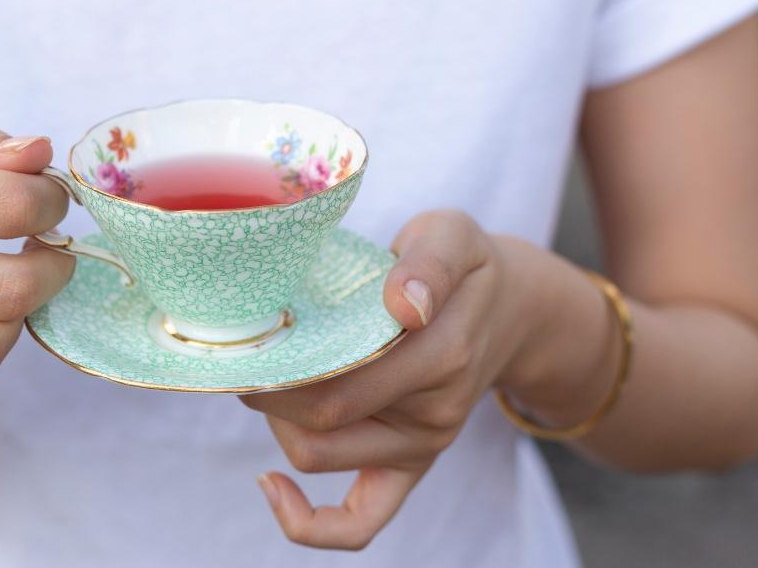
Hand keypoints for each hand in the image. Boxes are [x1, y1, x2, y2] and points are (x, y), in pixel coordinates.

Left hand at [241, 210, 537, 549]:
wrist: (510, 310)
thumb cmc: (464, 267)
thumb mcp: (454, 235)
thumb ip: (431, 260)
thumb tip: (405, 304)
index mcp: (442, 354)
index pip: (340, 380)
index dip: (279, 367)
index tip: (247, 332)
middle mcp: (433, 412)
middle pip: (320, 422)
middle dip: (266, 388)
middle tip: (249, 344)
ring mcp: (421, 447)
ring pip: (318, 456)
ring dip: (277, 419)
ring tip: (272, 371)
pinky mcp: (410, 467)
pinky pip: (360, 521)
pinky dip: (310, 523)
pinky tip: (270, 487)